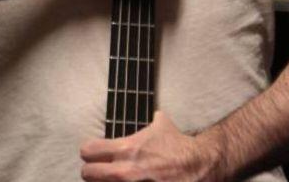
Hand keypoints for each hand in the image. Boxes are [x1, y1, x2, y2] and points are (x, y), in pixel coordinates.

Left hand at [81, 111, 224, 180]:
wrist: (201, 166)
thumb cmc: (180, 146)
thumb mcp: (162, 125)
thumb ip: (151, 119)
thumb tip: (155, 112)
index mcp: (125, 149)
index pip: (87, 151)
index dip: (89, 153)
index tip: (94, 155)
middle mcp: (125, 169)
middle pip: (87, 174)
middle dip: (92, 172)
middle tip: (100, 172)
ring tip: (111, 180)